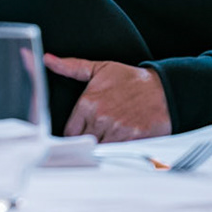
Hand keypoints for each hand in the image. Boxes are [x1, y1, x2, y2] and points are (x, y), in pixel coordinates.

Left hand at [45, 55, 171, 141]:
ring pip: (97, 148)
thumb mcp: (99, 69)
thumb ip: (71, 67)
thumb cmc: (131, 80)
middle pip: (82, 142)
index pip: (69, 131)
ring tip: (110, 132)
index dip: (76, 131)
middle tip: (98, 130)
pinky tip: (120, 137)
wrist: (163, 90)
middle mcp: (99, 118)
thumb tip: (49, 60)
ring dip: (101, 144)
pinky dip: (116, 148)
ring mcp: (115, 130)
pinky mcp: (130, 140)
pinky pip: (114, 152)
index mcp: (88, 102)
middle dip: (88, 137)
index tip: (83, 128)